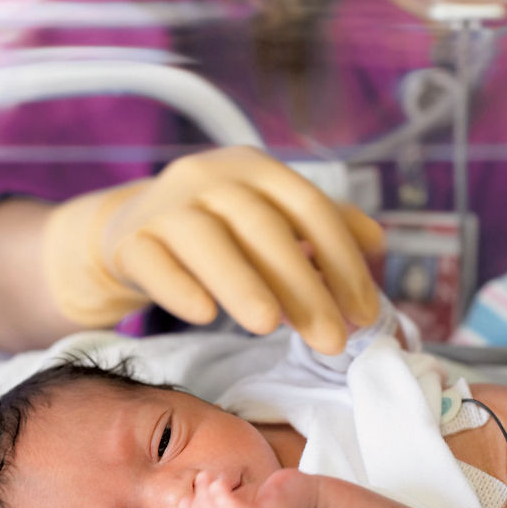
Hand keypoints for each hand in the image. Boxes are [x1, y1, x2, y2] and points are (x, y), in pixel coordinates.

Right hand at [42, 146, 382, 353]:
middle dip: (303, 286)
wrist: (129, 231)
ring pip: (206, 240)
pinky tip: (203, 315)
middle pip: (263, 228)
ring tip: (269, 327)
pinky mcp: (130, 240)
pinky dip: (179, 287)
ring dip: (242, 283)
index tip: (363, 313)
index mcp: (255, 168)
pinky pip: (154, 263)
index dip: (342, 260)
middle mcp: (210, 177)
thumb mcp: (269, 216)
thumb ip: (322, 227)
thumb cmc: (216, 230)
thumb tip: (377, 242)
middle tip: (331, 340)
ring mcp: (165, 206)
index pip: (309, 207)